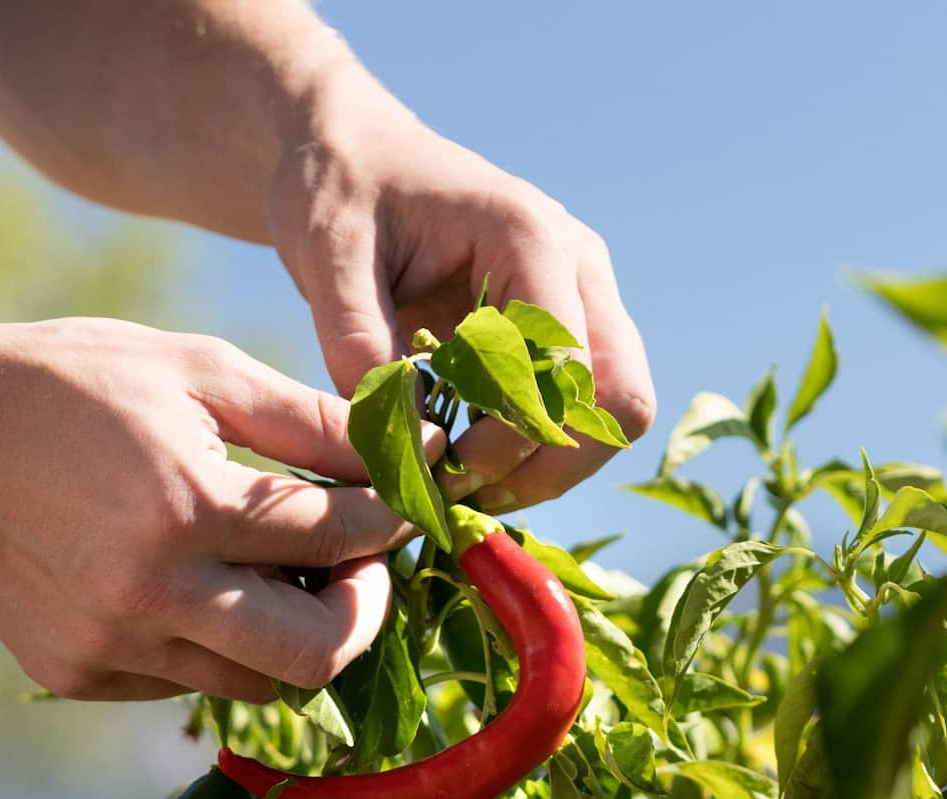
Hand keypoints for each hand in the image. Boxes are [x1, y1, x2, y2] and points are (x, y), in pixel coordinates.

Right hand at [0, 319, 413, 702]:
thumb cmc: (71, 383)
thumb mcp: (196, 369)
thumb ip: (306, 419)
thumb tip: (405, 449)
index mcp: (189, 509)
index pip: (337, 539)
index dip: (391, 521)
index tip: (409, 503)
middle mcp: (152, 596)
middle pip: (314, 655)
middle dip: (361, 611)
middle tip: (358, 565)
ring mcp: (112, 647)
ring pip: (254, 682)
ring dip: (290, 632)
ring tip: (278, 570)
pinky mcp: (80, 674)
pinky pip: (187, 681)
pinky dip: (215, 642)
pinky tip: (194, 583)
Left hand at [268, 70, 656, 512]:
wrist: (354, 159)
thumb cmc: (339, 193)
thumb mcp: (326, 259)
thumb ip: (357, 343)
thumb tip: (401, 439)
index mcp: (528, 236)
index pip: (562, 363)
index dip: (511, 434)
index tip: (440, 465)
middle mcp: (578, 267)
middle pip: (619, 399)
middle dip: (548, 465)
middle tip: (462, 492)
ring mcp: (583, 298)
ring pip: (615, 416)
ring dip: (550, 468)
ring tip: (464, 484)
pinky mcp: (567, 330)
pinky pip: (585, 412)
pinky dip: (538, 454)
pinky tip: (469, 460)